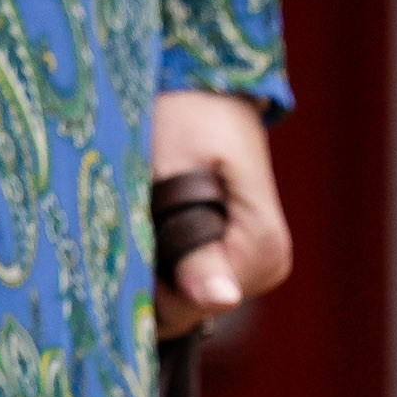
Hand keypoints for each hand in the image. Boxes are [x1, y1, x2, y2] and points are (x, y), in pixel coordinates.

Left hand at [150, 90, 292, 339]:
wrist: (207, 86)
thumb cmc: (188, 113)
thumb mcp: (177, 168)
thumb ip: (195, 242)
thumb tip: (221, 300)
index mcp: (262, 249)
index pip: (189, 307)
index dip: (147, 282)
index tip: (128, 235)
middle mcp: (268, 268)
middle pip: (189, 310)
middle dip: (151, 275)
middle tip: (134, 218)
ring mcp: (256, 268)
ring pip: (186, 301)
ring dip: (154, 268)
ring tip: (147, 214)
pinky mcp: (240, 263)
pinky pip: (191, 286)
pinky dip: (164, 264)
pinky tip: (157, 226)